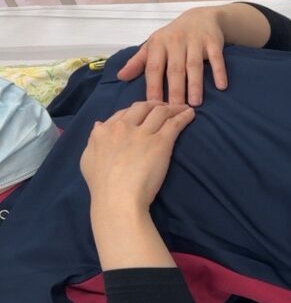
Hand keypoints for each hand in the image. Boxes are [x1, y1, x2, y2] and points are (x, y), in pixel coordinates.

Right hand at [81, 101, 195, 213]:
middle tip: (166, 106)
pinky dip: (183, 116)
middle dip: (155, 104)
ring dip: (173, 108)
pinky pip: (174, 123)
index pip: (123, 113)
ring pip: (160, 112)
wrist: (118, 197)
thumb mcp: (88, 159)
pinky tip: (190, 114)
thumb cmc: (102, 185)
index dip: (137, 110)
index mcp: (104, 131)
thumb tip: (99, 125)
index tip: (146, 112)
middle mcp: (123, 127)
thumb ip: (95, 140)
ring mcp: (142, 133)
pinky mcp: (160, 142)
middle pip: (142, 107)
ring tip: (182, 108)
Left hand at [117, 7, 229, 106]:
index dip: (154, 86)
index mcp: (158, 44)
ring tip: (195, 103)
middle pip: (175, 69)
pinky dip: (219, 71)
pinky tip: (221, 86)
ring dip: (195, 84)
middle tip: (175, 109)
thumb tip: (120, 77)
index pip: (154, 68)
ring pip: (194, 65)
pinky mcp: (212, 41)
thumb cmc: (173, 36)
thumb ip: (138, 62)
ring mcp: (195, 41)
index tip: (154, 105)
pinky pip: (216, 58)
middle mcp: (175, 41)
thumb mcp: (154, 45)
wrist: (200, 17)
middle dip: (175, 90)